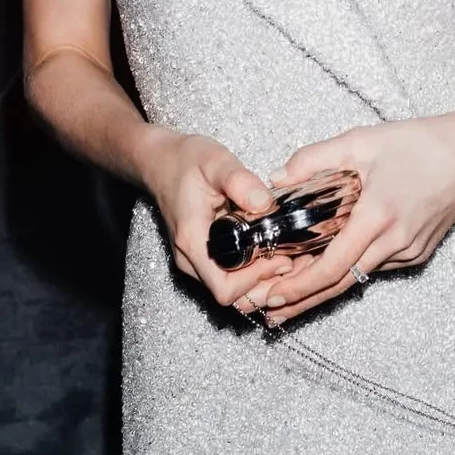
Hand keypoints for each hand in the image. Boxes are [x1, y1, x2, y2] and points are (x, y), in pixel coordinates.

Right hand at [139, 129, 292, 308]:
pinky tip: (271, 250)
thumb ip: (240, 181)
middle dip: (265, 282)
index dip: (256, 280)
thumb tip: (264, 204)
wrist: (161, 162)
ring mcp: (195, 260)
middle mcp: (191, 260)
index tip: (281, 257)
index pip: (225, 288)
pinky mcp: (202, 255)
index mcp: (193, 242)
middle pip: (231, 294)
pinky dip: (251, 271)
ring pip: (231, 288)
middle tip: (293, 259)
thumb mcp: (216, 162)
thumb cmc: (186, 160)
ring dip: (260, 279)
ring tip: (287, 255)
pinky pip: (228, 276)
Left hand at [251, 107, 454, 324]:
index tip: (271, 297)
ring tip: (290, 294)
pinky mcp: (419, 251)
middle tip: (269, 314)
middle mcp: (394, 242)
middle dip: (302, 300)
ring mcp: (410, 251)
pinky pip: (378, 264)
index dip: (298, 286)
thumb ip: (316, 158)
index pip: (332, 266)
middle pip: (341, 283)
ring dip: (325, 285)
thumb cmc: (419, 142)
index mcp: (377, 216)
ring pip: (359, 275)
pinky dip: (353, 268)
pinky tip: (333, 266)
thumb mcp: (362, 141)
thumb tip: (277, 178)